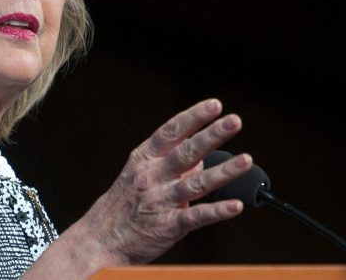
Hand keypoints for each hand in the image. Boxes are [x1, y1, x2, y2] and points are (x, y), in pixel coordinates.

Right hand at [82, 98, 251, 264]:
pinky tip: (236, 205)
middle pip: (187, 152)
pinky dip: (217, 211)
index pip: (171, 131)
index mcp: (144, 158)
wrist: (100, 239)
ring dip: (224, 171)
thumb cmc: (122, 205)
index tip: (214, 105)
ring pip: (196, 183)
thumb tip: (200, 156)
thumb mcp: (138, 174)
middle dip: (212, 135)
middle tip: (234, 121)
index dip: (194, 117)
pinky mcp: (167, 225)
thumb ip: (169, 162)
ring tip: (245, 160)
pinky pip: (196, 217)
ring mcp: (160, 200)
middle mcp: (152, 176)